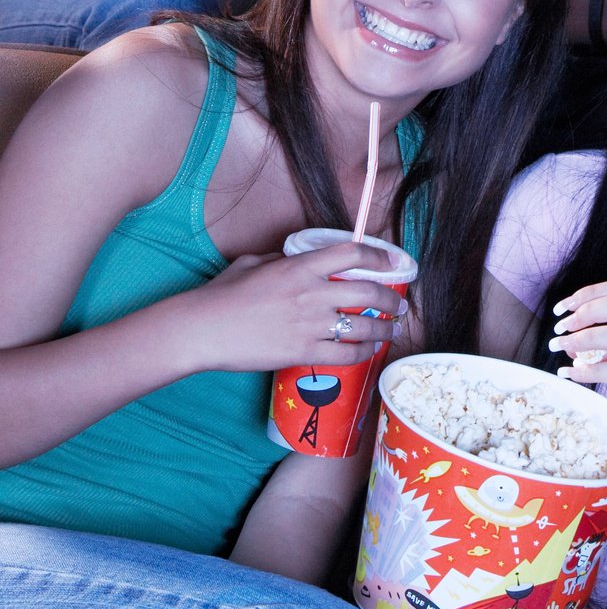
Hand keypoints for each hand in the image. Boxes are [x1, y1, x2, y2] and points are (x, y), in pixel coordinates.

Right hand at [182, 240, 405, 374]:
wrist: (203, 329)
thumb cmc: (222, 294)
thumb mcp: (254, 263)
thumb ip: (282, 260)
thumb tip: (294, 261)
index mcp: (301, 266)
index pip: (353, 253)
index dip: (379, 256)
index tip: (391, 262)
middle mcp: (313, 293)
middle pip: (369, 293)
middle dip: (392, 299)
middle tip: (401, 304)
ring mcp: (310, 324)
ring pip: (363, 327)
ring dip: (384, 328)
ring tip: (393, 329)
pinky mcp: (303, 352)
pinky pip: (345, 355)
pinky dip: (363, 353)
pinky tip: (369, 351)